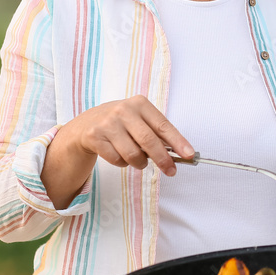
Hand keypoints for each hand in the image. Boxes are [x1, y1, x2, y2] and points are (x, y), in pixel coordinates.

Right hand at [61, 94, 194, 175]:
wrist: (86, 123)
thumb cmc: (121, 123)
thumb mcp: (138, 119)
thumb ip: (156, 133)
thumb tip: (179, 153)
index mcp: (140, 103)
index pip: (163, 125)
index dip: (178, 141)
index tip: (190, 155)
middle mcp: (123, 110)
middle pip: (148, 141)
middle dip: (162, 159)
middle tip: (171, 171)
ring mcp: (107, 123)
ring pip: (132, 154)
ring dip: (140, 163)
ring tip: (138, 159)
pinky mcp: (94, 137)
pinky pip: (117, 160)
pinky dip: (122, 163)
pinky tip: (119, 154)